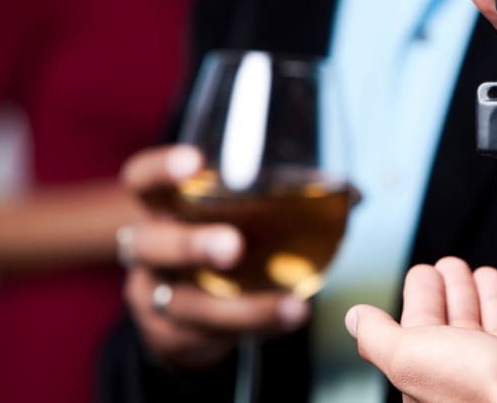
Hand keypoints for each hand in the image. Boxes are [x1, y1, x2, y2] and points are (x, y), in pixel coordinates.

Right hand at [118, 145, 309, 368]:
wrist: (180, 312)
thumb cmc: (216, 244)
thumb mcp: (237, 217)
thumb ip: (286, 200)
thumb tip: (353, 194)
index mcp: (161, 207)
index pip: (142, 180)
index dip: (162, 169)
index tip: (195, 161)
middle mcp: (147, 248)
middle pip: (151, 243)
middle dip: (191, 244)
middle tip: (232, 246)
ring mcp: (153, 296)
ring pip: (183, 303)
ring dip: (238, 305)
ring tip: (289, 305)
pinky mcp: (170, 335)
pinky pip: (210, 335)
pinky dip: (254, 326)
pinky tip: (289, 317)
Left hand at [345, 257, 496, 401]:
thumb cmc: (482, 391)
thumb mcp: (410, 356)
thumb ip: (379, 337)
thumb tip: (354, 319)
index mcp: (431, 375)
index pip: (421, 328)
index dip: (422, 296)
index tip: (425, 271)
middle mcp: (468, 380)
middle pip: (458, 327)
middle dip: (455, 293)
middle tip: (453, 264)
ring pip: (494, 334)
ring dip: (489, 301)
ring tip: (486, 275)